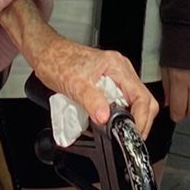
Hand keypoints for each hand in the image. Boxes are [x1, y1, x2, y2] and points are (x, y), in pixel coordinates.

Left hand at [28, 32, 156, 137]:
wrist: (46, 52)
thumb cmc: (57, 61)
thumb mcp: (74, 85)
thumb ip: (92, 101)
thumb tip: (105, 118)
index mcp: (117, 66)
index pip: (142, 96)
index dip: (142, 119)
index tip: (134, 134)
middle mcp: (120, 68)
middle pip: (144, 99)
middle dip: (140, 120)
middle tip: (129, 137)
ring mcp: (115, 73)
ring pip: (134, 99)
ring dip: (130, 116)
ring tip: (120, 130)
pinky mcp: (108, 79)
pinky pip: (123, 97)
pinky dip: (121, 111)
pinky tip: (111, 119)